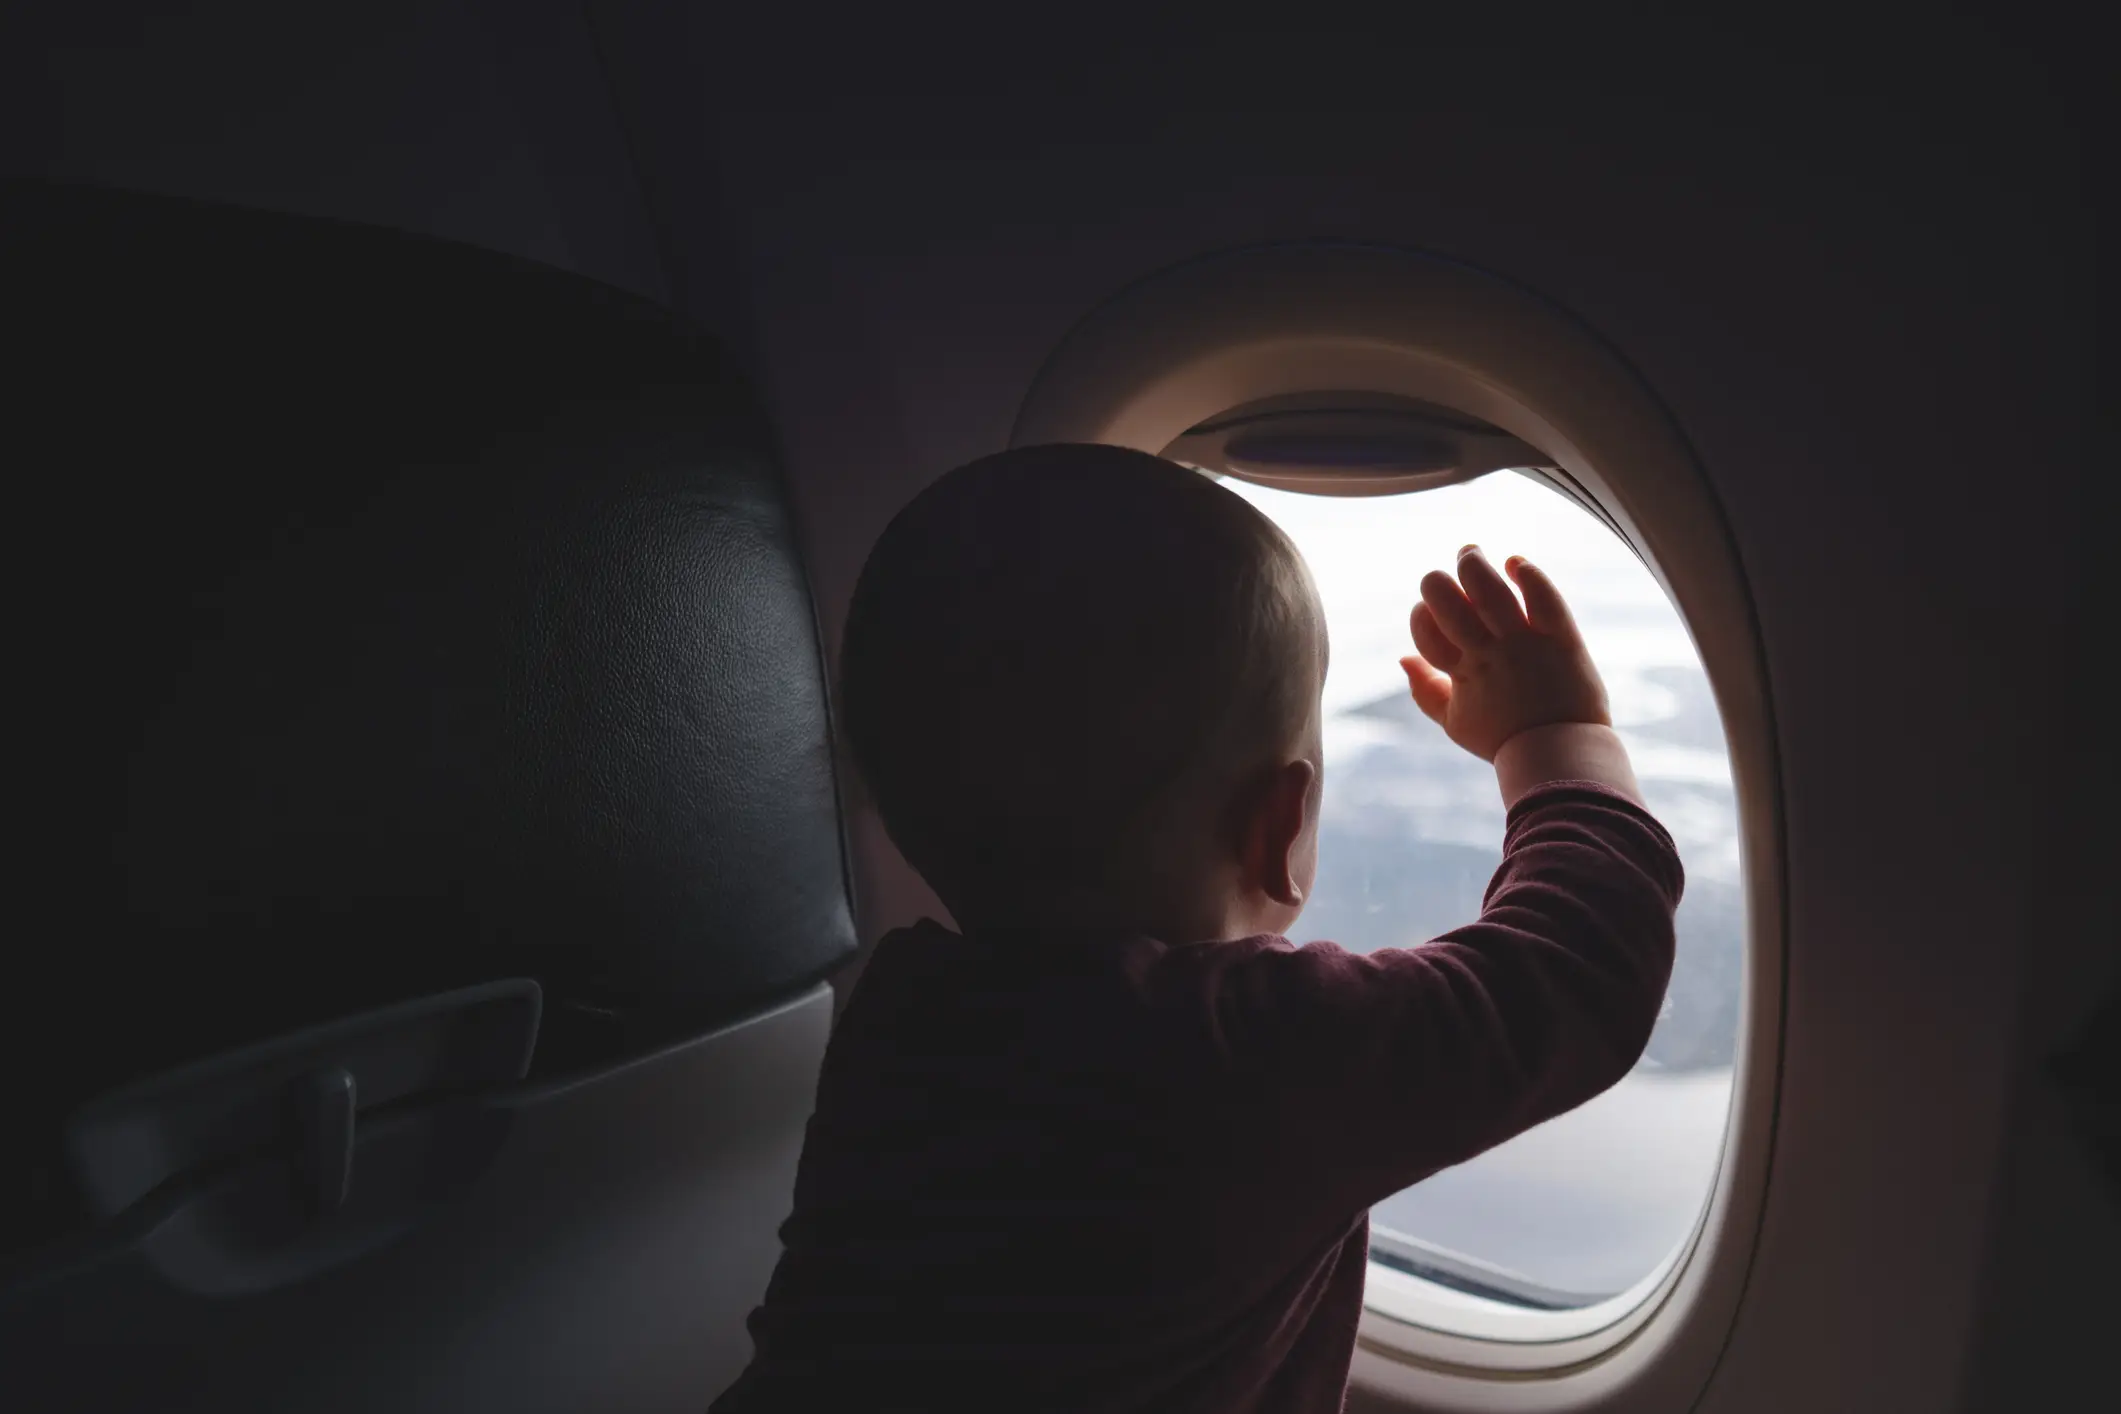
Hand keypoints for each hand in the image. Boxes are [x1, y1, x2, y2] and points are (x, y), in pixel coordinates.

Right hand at [1400, 546, 1612, 762]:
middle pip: (1448, 602)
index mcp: (1461, 673)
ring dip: (1474, 564)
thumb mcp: (1454, 722)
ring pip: (1490, 590)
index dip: (1421, 615)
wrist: (1561, 756)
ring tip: (1469, 552)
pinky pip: (1543, 598)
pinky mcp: (1561, 639)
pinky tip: (1515, 563)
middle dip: (1438, 580)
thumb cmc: (1504, 740)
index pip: (1425, 630)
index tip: (1433, 614)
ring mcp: (1525, 644)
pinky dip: (1527, 574)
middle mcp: (1488, 653)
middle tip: (1448, 572)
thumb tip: (1402, 658)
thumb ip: (1424, 690)